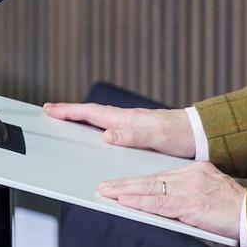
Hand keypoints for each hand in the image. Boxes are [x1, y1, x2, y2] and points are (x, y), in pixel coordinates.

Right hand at [43, 101, 195, 157]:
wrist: (197, 134)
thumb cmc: (178, 134)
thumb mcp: (154, 136)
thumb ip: (131, 135)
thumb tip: (106, 135)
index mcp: (126, 119)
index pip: (91, 113)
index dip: (69, 111)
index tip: (49, 109)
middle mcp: (126, 120)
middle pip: (91, 114)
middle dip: (69, 113)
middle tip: (50, 112)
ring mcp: (131, 126)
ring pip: (100, 121)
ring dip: (81, 120)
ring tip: (66, 123)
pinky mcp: (138, 134)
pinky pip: (110, 129)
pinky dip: (97, 128)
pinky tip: (97, 136)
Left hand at [97, 161, 245, 239]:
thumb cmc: (235, 209)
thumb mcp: (212, 191)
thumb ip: (190, 191)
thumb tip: (166, 200)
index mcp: (197, 169)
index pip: (161, 174)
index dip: (139, 180)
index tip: (122, 182)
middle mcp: (192, 174)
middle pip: (152, 178)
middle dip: (126, 183)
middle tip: (105, 185)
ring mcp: (191, 187)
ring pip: (151, 188)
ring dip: (126, 191)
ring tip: (108, 192)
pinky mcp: (191, 203)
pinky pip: (160, 202)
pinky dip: (140, 202)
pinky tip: (126, 202)